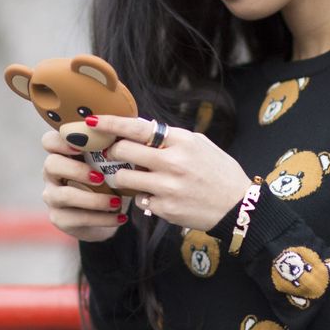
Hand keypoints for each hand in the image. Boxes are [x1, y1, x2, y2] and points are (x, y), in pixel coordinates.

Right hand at [40, 130, 127, 241]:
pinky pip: (78, 218)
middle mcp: (52, 173)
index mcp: (62, 153)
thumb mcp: (112, 162)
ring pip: (64, 195)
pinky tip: (120, 217)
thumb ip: (114, 147)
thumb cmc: (110, 179)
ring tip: (116, 202)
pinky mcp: (59, 218)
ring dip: (93, 199)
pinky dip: (102, 218)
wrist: (109, 213)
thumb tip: (129, 132)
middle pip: (51, 164)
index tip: (81, 145)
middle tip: (100, 177)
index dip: (61, 141)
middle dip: (77, 170)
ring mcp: (52, 196)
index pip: (49, 141)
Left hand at [91, 115, 251, 231]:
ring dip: (123, 177)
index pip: (137, 128)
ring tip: (135, 177)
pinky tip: (157, 196)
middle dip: (113, 152)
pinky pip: (138, 199)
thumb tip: (140, 130)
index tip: (92, 120)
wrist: (237, 207)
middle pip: (123, 151)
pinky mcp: (165, 209)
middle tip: (114, 154)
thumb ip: (170, 138)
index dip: (111, 123)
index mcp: (181, 141)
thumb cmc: (218, 171)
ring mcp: (167, 187)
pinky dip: (143, 197)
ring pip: (123, 178)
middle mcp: (172, 162)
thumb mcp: (200, 145)